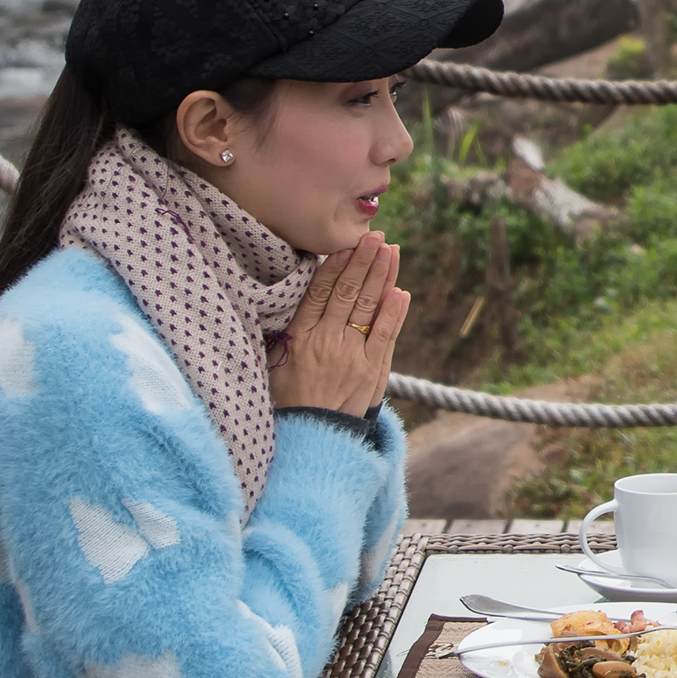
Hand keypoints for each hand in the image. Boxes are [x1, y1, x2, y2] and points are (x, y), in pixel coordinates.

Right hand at [270, 239, 410, 416]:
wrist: (309, 440)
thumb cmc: (288, 401)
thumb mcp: (276, 363)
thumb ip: (290, 332)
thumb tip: (302, 300)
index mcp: (299, 337)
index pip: (319, 292)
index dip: (335, 266)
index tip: (346, 245)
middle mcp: (326, 342)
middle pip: (347, 293)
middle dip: (363, 261)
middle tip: (376, 237)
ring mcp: (351, 356)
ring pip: (368, 307)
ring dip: (381, 276)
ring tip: (390, 251)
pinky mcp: (371, 372)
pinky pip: (385, 335)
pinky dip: (394, 312)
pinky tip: (400, 291)